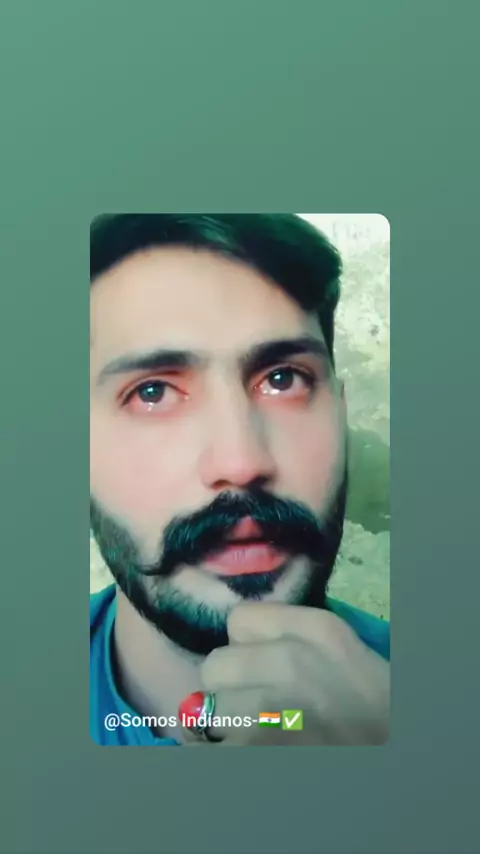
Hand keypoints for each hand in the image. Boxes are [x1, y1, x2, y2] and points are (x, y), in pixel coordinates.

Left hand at [185, 603, 388, 745]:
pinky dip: (223, 757)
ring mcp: (276, 710)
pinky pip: (214, 750)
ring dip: (229, 728)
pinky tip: (251, 757)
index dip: (246, 647)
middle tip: (257, 709)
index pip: (240, 620)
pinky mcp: (261, 750)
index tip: (262, 668)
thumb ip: (297, 641)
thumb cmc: (378, 716)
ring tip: (261, 736)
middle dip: (230, 689)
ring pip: (213, 711)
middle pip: (216, 665)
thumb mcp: (349, 659)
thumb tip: (238, 641)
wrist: (397, 760)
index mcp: (320, 631)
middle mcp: (294, 662)